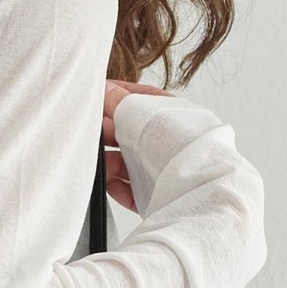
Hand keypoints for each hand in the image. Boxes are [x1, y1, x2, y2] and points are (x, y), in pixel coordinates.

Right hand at [103, 80, 172, 212]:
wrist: (196, 189)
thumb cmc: (179, 145)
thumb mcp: (143, 112)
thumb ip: (120, 101)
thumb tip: (104, 89)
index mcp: (172, 116)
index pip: (139, 102)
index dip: (116, 98)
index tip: (96, 98)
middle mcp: (167, 143)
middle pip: (128, 134)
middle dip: (107, 133)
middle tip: (90, 132)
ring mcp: (162, 172)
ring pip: (126, 163)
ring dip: (107, 162)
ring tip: (97, 162)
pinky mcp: (156, 198)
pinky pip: (128, 191)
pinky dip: (114, 186)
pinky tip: (107, 183)